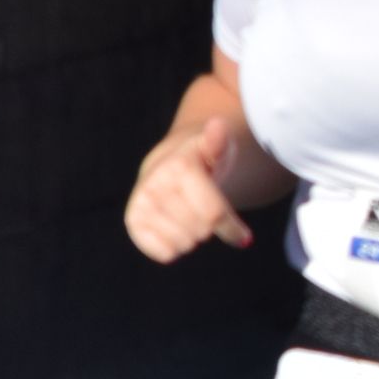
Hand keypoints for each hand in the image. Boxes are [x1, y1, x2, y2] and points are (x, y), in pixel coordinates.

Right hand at [124, 116, 252, 262]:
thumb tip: (218, 125)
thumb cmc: (202, 159)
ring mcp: (141, 203)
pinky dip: (174, 250)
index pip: (214, 214)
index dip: (232, 229)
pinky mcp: (133, 220)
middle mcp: (155, 184)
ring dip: (194, 238)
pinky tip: (179, 235)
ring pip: (182, 244)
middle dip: (211, 229)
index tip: (245, 238)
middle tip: (208, 216)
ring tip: (193, 221)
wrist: (169, 164)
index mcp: (179, 167)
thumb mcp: (216, 147)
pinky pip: (161, 252)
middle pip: (200, 231)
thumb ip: (218, 141)